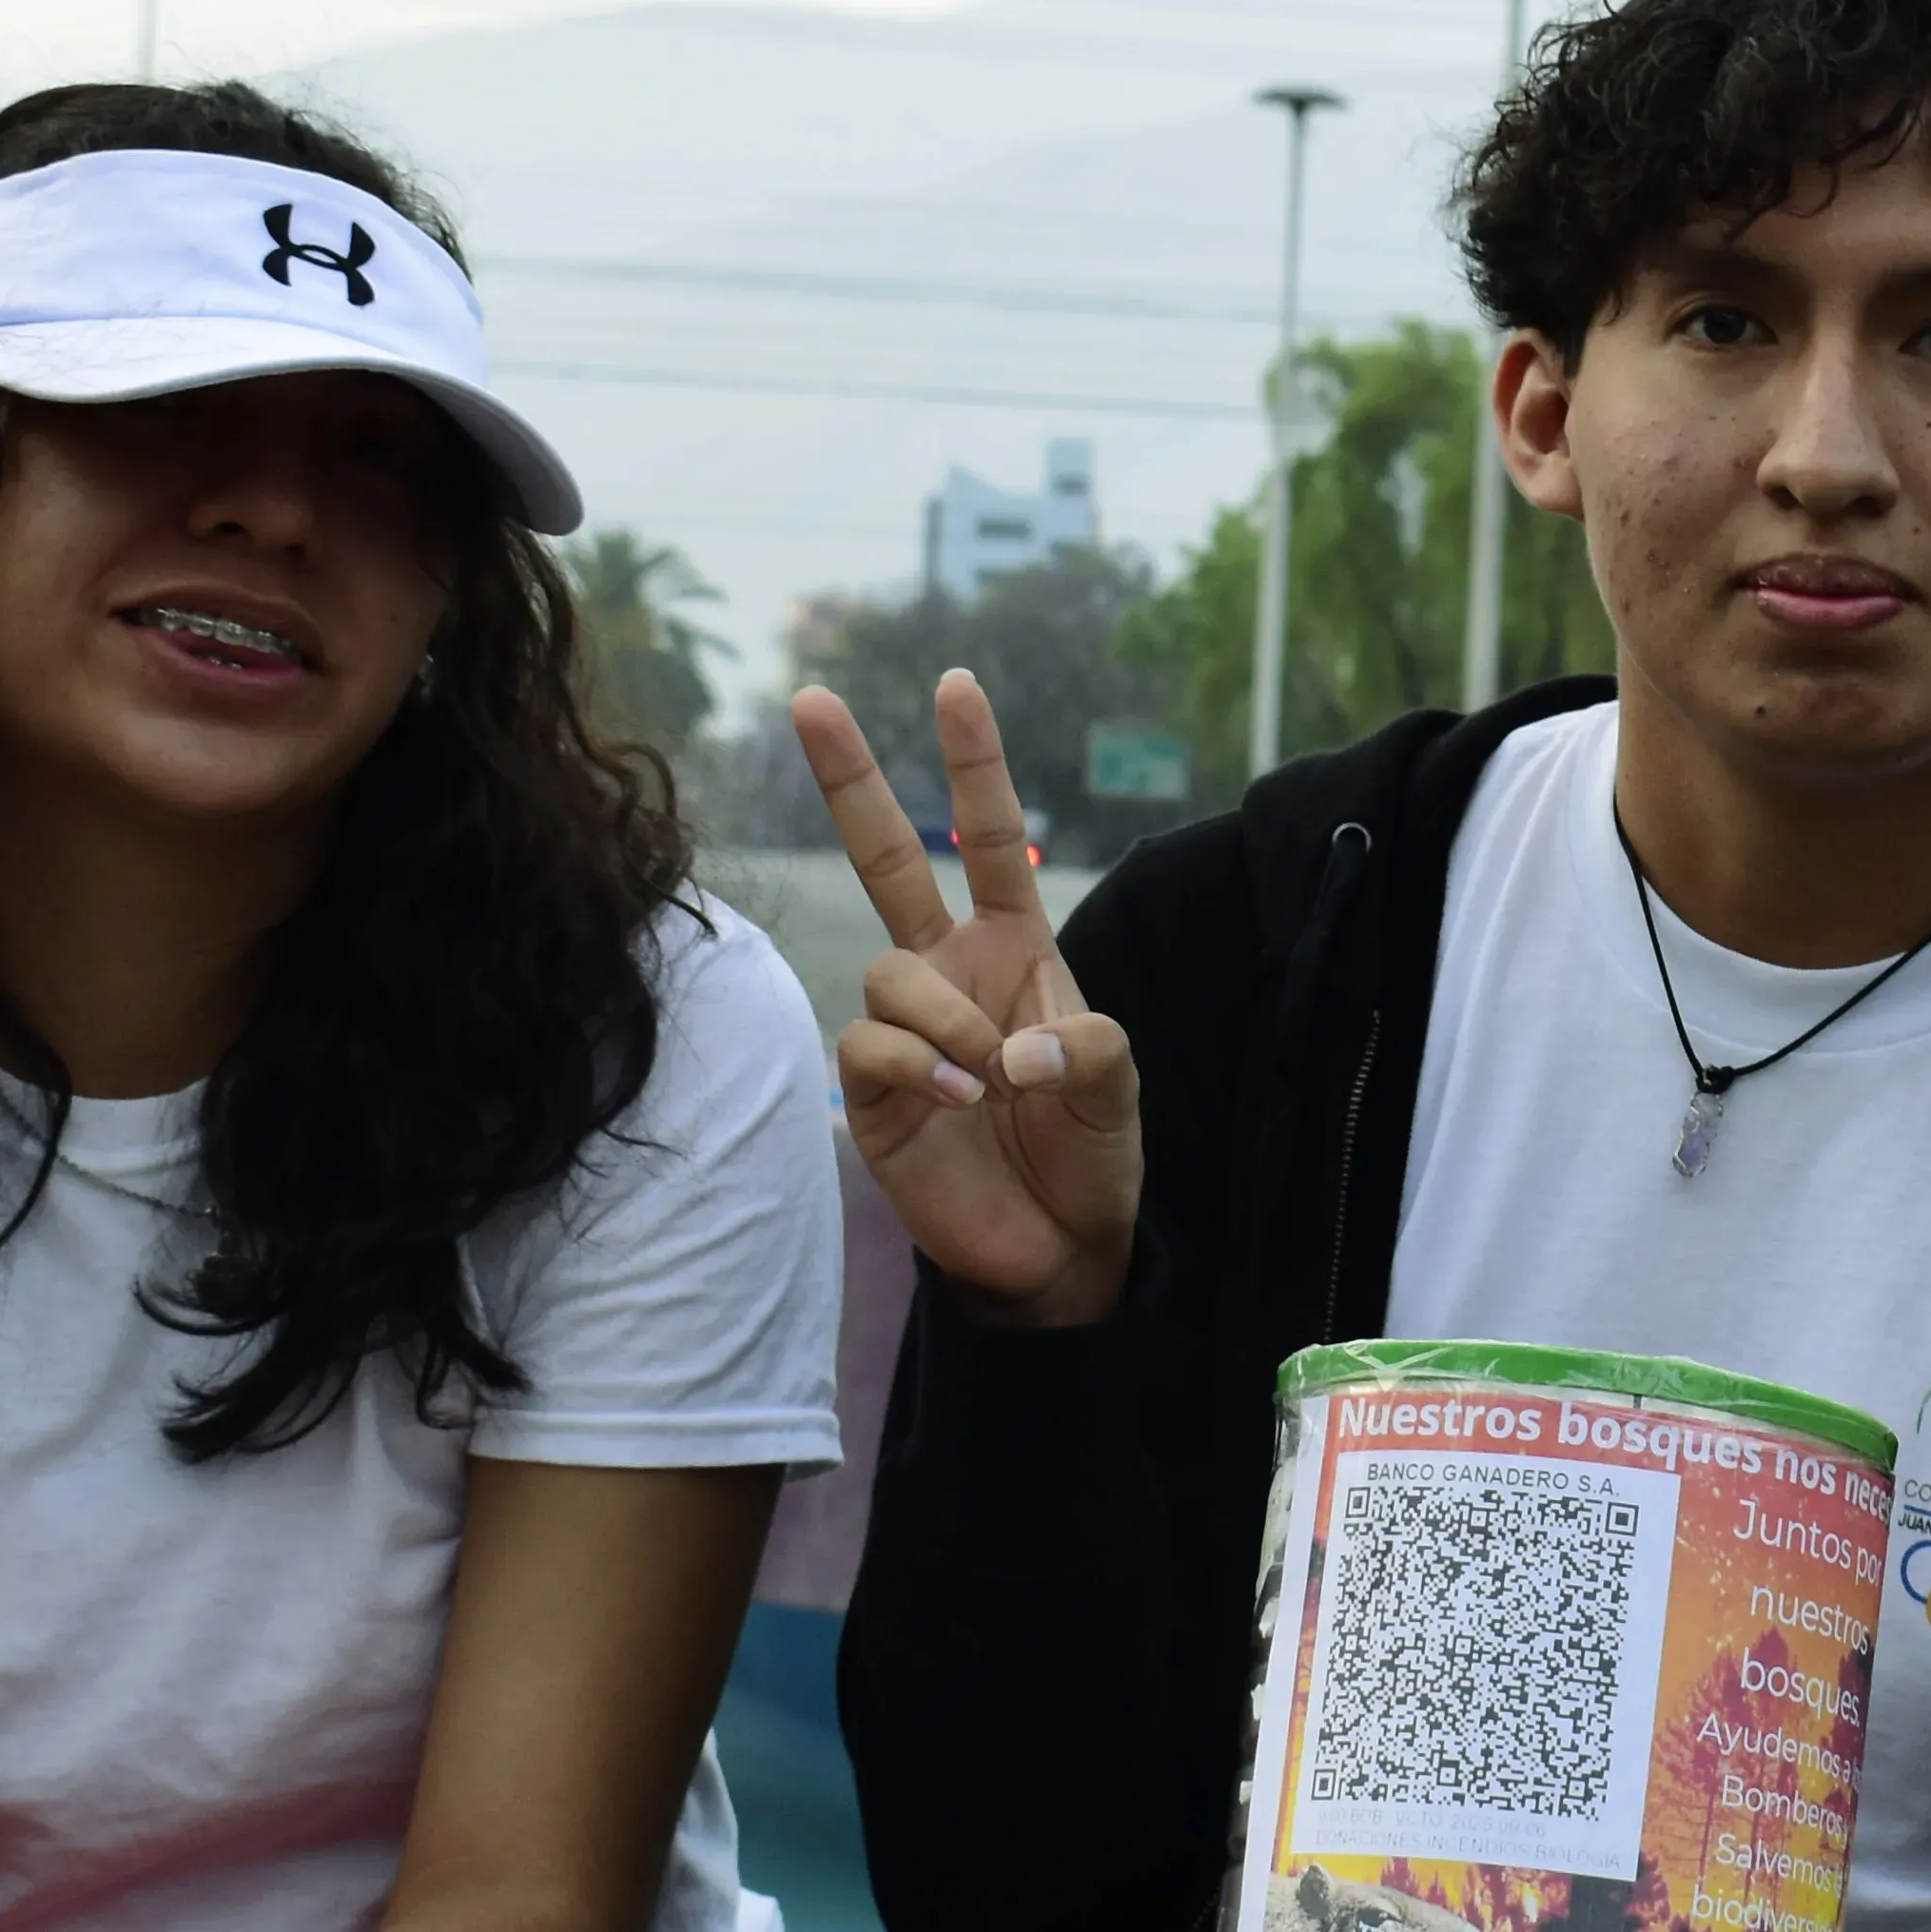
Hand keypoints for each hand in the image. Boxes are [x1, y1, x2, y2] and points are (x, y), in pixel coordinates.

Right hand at [802, 672, 1142, 1327]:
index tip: (959, 684)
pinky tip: (959, 1097)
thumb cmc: (1090, 1154)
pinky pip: (870, 1043)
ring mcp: (903, 1026)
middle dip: (851, 778)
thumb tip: (1008, 1048)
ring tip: (989, 1076)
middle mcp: (948, 971)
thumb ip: (1082, 1048)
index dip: (975, 765)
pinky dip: (919, 1062)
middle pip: (885, 858)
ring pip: (889, 970)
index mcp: (1014, 947)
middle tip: (813, 696)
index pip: (988, 839)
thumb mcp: (1117, 1088)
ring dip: (945, 1017)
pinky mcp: (871, 1089)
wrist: (1057, 1247)